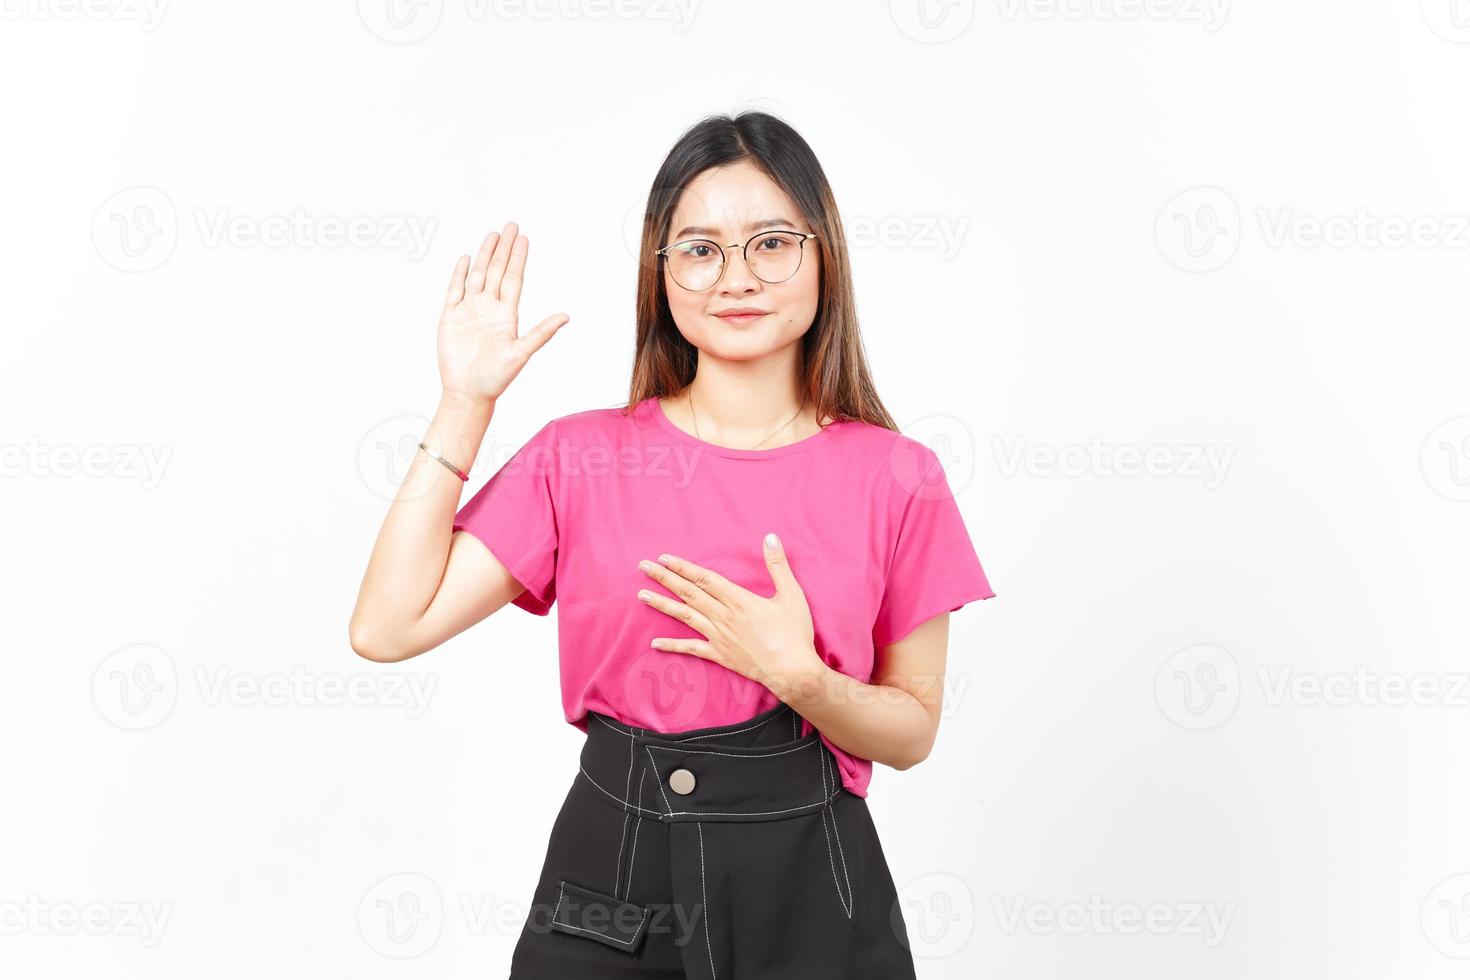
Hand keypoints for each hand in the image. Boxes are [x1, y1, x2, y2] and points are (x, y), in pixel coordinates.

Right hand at [437, 222, 568, 406]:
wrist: (468, 392)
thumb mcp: (521, 354)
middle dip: (503, 249)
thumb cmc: (495, 379)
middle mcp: (489, 309)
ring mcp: (470, 311)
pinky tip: (466, 259)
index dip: (518, 258)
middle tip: (510, 226)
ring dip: (485, 256)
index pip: (514, 279)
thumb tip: (566, 317)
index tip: (523, 238)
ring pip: (478, 275)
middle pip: (498, 271)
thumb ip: (541, 333)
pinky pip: (455, 290)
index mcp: (507, 315)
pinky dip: (460, 273)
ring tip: (492, 235)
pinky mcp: (451, 317)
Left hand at [636, 533, 826, 698]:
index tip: (664, 558)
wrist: (792, 671)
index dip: (683, 567)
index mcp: (738, 600)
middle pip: (688, 593)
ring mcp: (718, 637)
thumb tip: (770, 537)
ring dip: (662, 605)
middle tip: (643, 567)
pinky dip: (672, 646)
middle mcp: (723, 616)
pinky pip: (691, 649)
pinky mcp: (719, 655)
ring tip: (641, 595)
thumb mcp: (791, 594)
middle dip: (664, 578)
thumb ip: (778, 565)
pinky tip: (655, 644)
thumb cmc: (794, 633)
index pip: (704, 578)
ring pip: (684, 617)